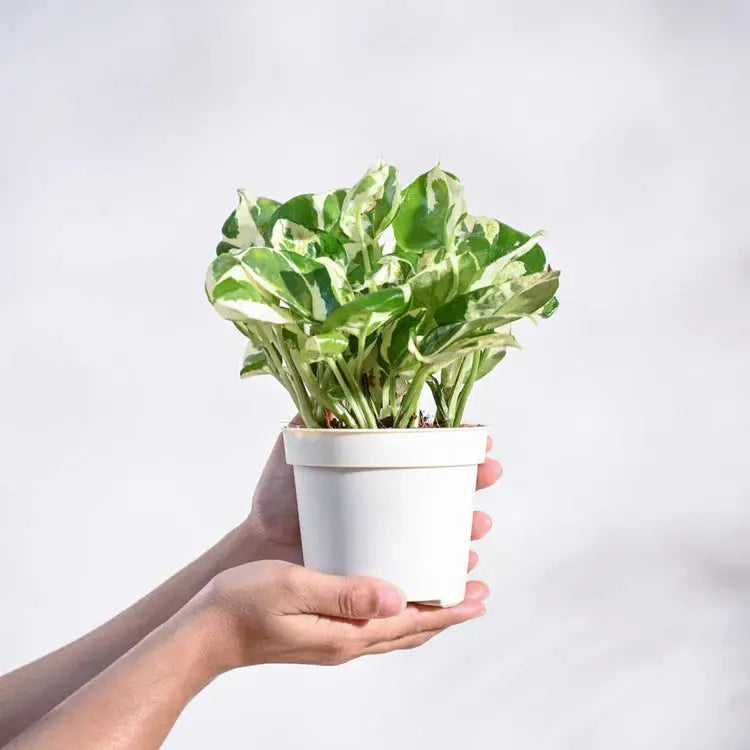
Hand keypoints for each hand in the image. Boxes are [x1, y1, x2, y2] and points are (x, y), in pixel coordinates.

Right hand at [198, 560, 488, 669]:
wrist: (206, 633)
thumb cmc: (242, 604)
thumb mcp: (295, 588)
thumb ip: (346, 593)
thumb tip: (396, 596)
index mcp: (345, 634)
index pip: (410, 624)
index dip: (448, 611)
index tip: (478, 598)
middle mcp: (346, 643)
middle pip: (410, 632)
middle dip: (447, 615)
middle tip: (476, 595)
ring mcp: (335, 642)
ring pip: (395, 633)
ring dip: (426, 617)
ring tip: (449, 601)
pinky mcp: (323, 636)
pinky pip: (374, 630)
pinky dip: (398, 618)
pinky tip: (396, 603)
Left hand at [243, 420, 502, 569]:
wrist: (261, 549)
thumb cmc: (279, 499)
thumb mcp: (293, 451)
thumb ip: (311, 419)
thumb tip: (334, 389)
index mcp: (378, 465)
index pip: (428, 450)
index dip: (456, 442)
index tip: (478, 437)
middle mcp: (392, 498)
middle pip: (446, 486)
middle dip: (475, 480)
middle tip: (489, 473)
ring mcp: (392, 535)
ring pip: (444, 529)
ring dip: (469, 526)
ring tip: (478, 526)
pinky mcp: (386, 569)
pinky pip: (429, 569)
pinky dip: (452, 572)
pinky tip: (465, 571)